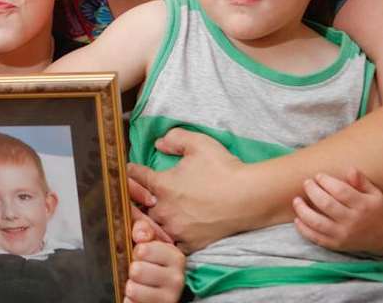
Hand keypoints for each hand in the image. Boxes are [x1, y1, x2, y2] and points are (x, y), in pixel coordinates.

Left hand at [124, 220, 185, 302]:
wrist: (159, 289)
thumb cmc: (151, 261)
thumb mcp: (149, 239)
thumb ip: (142, 228)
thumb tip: (140, 235)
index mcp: (175, 256)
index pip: (142, 250)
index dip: (137, 251)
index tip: (142, 254)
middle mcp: (177, 278)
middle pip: (136, 270)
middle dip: (132, 269)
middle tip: (139, 271)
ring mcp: (170, 297)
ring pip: (132, 289)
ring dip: (131, 286)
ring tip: (138, 284)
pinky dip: (129, 301)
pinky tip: (137, 297)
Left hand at [129, 128, 246, 252]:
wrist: (250, 197)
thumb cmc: (224, 169)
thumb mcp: (198, 143)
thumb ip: (174, 138)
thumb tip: (158, 143)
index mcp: (161, 185)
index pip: (135, 177)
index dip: (132, 172)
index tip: (132, 170)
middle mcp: (163, 209)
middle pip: (137, 206)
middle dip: (136, 199)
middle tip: (136, 196)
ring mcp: (176, 228)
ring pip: (151, 227)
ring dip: (148, 221)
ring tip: (148, 216)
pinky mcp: (189, 243)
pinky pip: (169, 244)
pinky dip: (166, 239)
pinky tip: (168, 233)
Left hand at [294, 168, 382, 254]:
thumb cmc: (376, 208)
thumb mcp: (374, 193)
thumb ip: (361, 181)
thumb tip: (349, 169)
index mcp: (363, 206)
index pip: (340, 191)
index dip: (326, 181)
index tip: (319, 176)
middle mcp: (353, 221)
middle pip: (326, 204)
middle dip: (312, 191)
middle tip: (307, 183)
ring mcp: (344, 235)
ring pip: (317, 222)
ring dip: (302, 210)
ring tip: (296, 200)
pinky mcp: (337, 245)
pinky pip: (316, 238)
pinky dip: (303, 229)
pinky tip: (298, 218)